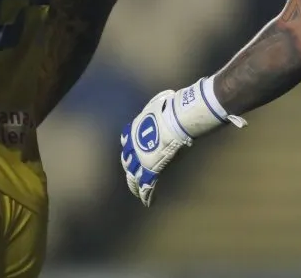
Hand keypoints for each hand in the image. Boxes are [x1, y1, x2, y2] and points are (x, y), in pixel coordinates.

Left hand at [120, 90, 191, 207]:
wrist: (174, 120)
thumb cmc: (169, 109)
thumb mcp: (159, 104)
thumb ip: (159, 107)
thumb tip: (169, 98)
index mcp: (133, 130)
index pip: (126, 142)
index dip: (129, 149)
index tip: (130, 154)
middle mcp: (133, 147)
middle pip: (127, 162)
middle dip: (130, 169)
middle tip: (132, 176)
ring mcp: (140, 160)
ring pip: (133, 178)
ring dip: (135, 186)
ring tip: (138, 193)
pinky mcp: (150, 171)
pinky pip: (146, 187)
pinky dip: (147, 195)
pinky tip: (148, 202)